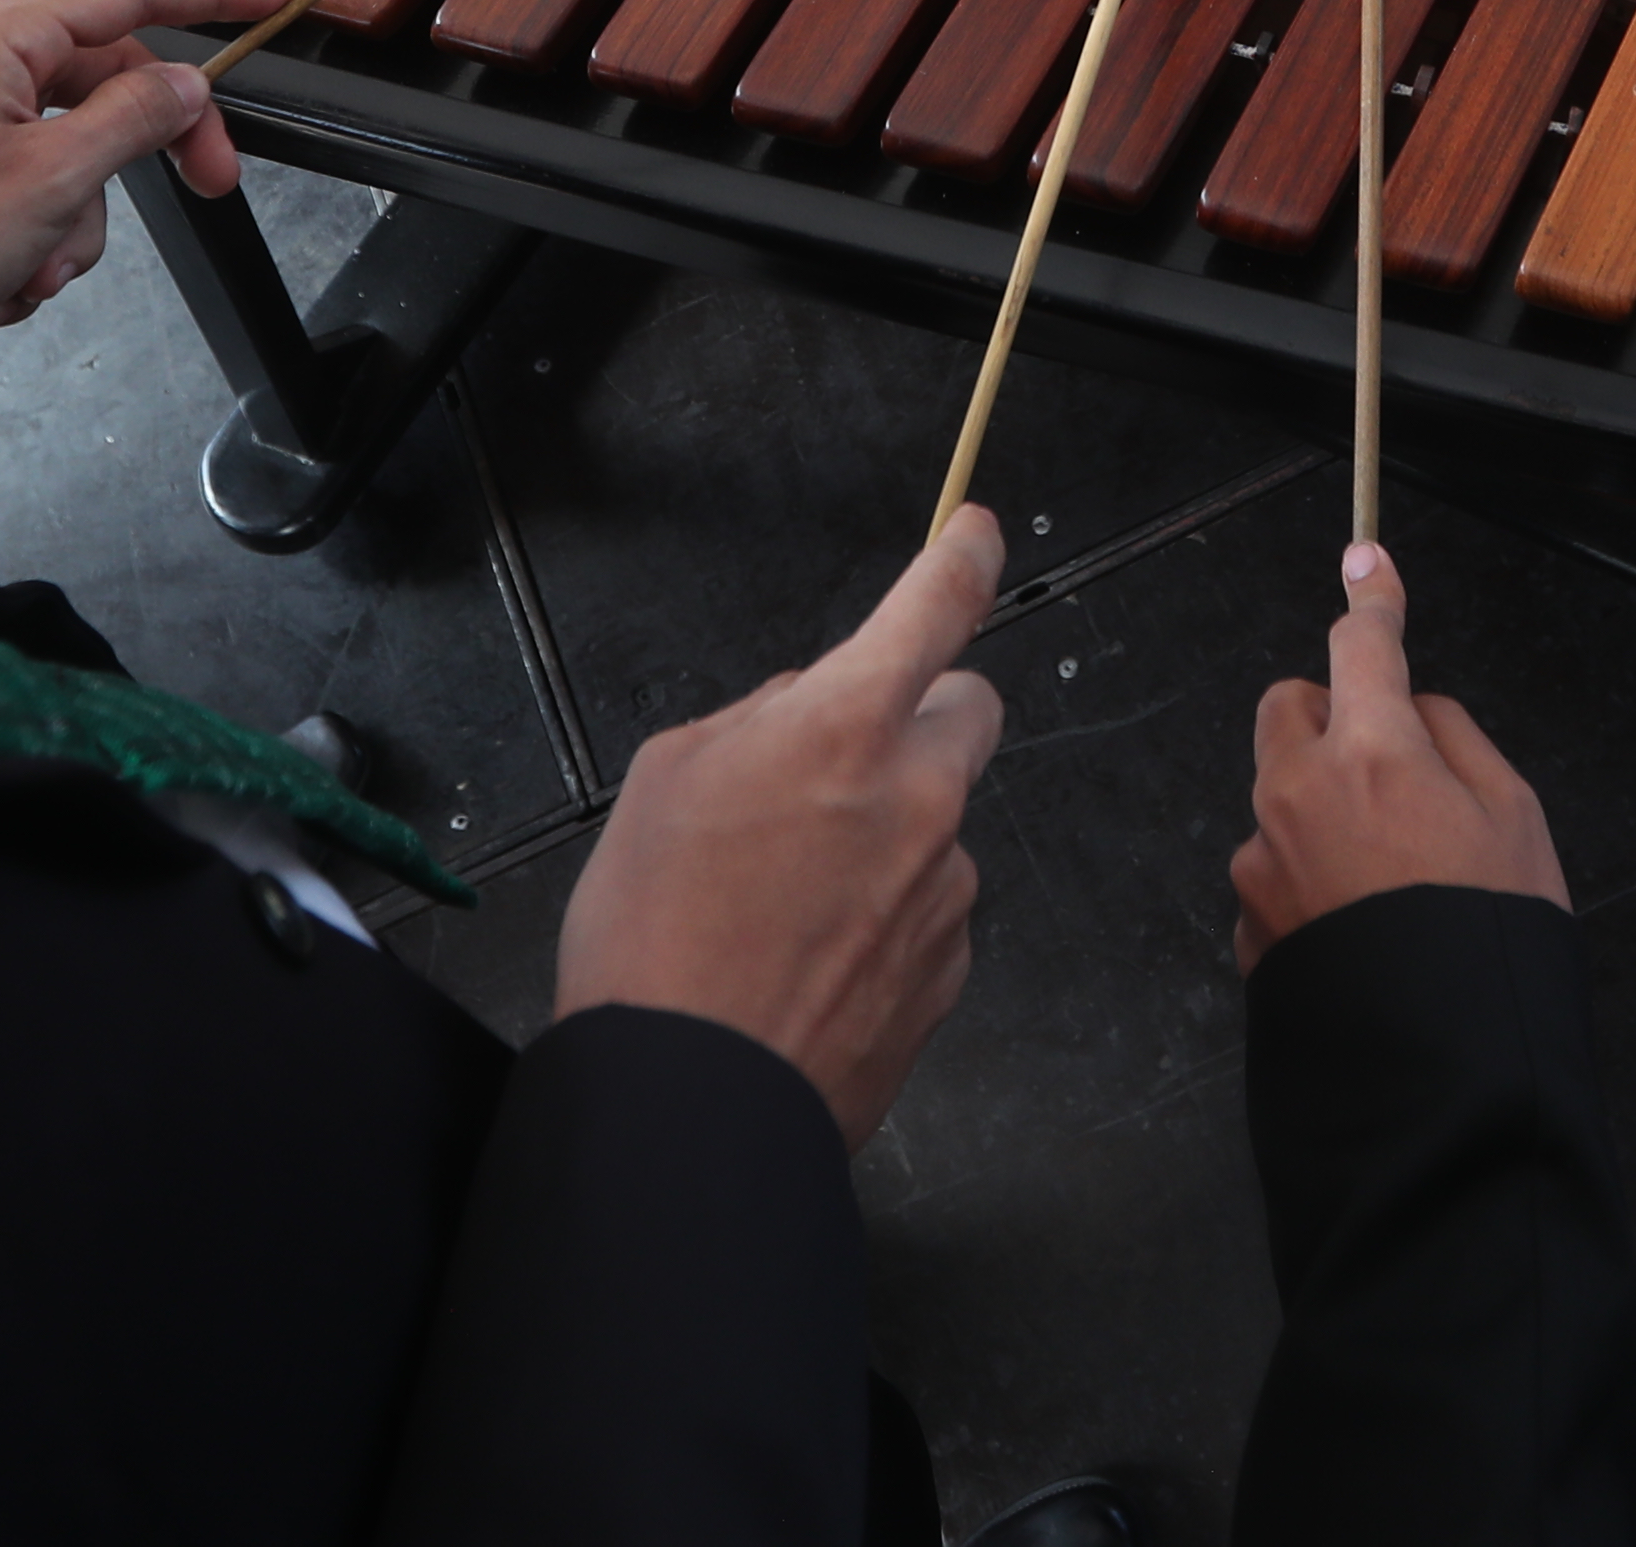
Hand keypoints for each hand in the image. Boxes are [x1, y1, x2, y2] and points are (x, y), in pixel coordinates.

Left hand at [0, 0, 273, 339]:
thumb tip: (185, 85)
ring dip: (71, 227)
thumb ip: (134, 121)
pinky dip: (25, 242)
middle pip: (109, 87)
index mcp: (0, 37)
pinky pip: (21, 189)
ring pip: (69, 154)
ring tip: (29, 273)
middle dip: (143, 161)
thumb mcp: (50, 181)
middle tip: (209, 192)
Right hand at [556, 511, 1005, 1146]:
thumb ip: (759, 720)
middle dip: (919, 716)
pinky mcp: (949, 970)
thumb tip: (808, 713)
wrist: (690, 1099)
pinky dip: (884, 917)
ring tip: (785, 902)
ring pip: (938, 822)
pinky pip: (929, 909)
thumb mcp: (665, 780)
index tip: (979, 537)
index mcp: (847, 729)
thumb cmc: (656, 939)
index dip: (965, 558)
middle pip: (968, 712)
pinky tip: (810, 958)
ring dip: (886, 835)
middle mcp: (921, 799)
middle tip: (842, 762)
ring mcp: (946, 890)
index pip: (937, 607)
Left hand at [1228, 540, 1565, 968]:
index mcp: (1373, 753)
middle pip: (1289, 707)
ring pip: (1277, 794)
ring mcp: (1262, 861)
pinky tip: (1356, 922)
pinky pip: (1272, 869)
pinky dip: (1306, 877)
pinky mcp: (1247, 922)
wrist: (1441, 1068)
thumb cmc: (1490, 940)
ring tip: (1385, 874)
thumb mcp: (1518, 819)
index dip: (1372, 598)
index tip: (1367, 564)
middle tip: (1384, 756)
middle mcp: (1298, 794)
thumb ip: (1459, 740)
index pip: (1364, 644)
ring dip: (1318, 805)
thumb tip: (1420, 713)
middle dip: (1329, 712)